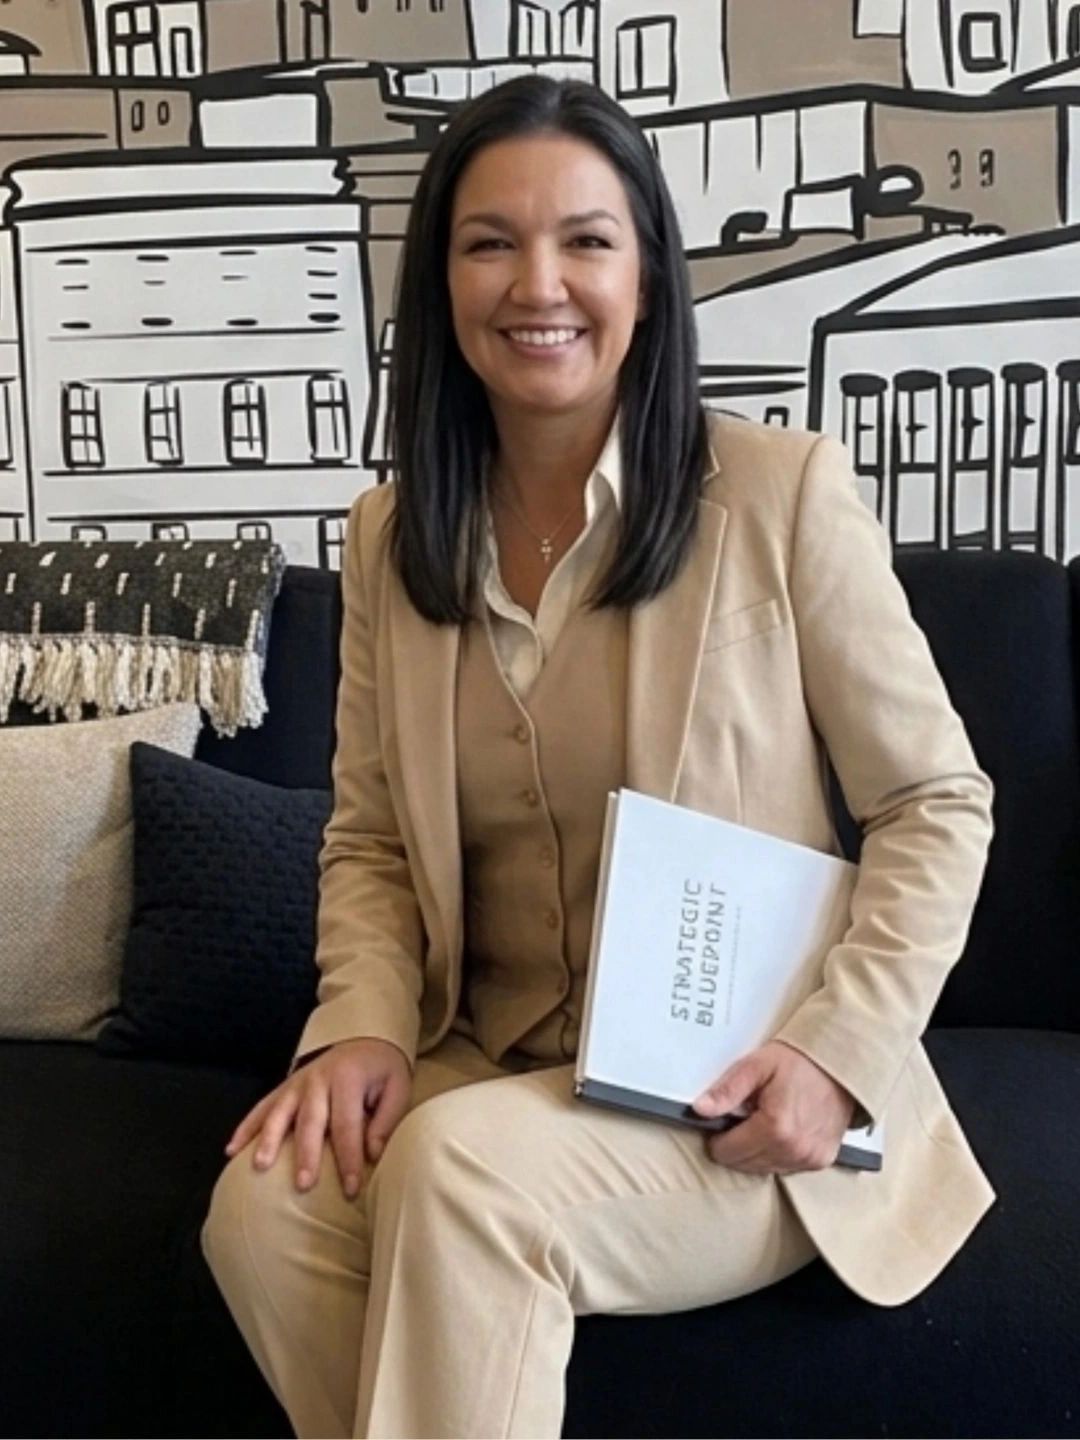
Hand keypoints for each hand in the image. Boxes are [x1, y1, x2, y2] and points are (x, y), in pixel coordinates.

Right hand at [224, 1037, 411, 1198]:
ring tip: (259, 1166)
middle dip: (306, 1154)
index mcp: (348, 1078)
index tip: (351, 1190)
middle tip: (303, 1184)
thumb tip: (372, 1154)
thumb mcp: (397, 1087)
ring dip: (269, 1140)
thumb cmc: (381, 1070)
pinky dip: (246, 1127)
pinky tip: (231, 1149)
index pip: (347, 1125)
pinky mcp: (284, 1087)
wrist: (364, 1038)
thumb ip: (385, 1120)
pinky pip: (262, 1107)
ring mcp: (297, 1082)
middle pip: (310, 1121)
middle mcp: (318, 1079)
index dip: (349, 1159)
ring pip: (279, 1113)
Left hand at [692, 1040, 855, 1174]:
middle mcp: (794, 1150)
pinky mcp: (820, 1162)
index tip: (724, 1119)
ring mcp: (809, 1159)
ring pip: (762, 1169)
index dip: (718, 1135)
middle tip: (744, 1116)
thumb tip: (700, 1109)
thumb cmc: (800, 1062)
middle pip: (743, 1164)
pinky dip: (775, 1154)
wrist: (840, 1066)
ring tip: (763, 1120)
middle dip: (736, 1143)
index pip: (727, 1152)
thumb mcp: (757, 1066)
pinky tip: (779, 1131)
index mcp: (775, 1128)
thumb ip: (727, 1090)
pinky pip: (784, 1167)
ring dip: (755, 1151)